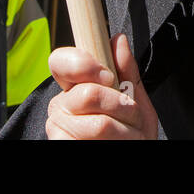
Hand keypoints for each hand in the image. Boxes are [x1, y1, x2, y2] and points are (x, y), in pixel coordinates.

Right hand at [44, 33, 158, 139]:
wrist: (133, 154)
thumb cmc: (132, 134)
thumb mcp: (136, 101)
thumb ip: (127, 72)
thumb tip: (118, 40)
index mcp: (75, 87)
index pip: (61, 61)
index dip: (83, 64)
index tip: (108, 76)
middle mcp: (61, 106)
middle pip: (89, 94)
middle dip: (123, 106)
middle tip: (131, 117)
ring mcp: (58, 129)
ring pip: (99, 123)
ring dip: (127, 131)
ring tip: (128, 136)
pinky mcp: (61, 145)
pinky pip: (96, 141)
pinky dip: (120, 142)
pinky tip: (115, 144)